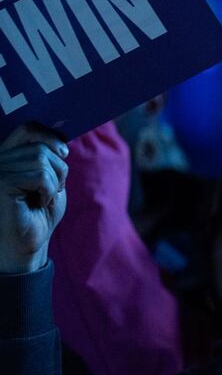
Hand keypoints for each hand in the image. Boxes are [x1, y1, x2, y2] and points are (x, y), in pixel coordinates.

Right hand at [0, 124, 68, 274]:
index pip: (28, 128)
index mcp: (7, 156)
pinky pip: (40, 175)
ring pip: (42, 158)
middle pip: (41, 146)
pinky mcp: (1, 182)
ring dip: (54, 181)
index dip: (50, 136)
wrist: (27, 246)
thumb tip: (60, 140)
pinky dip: (48, 190)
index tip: (63, 154)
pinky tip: (37, 203)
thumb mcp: (50, 180)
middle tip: (49, 191)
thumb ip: (50, 157)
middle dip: (58, 169)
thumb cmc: (38, 214)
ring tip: (41, 198)